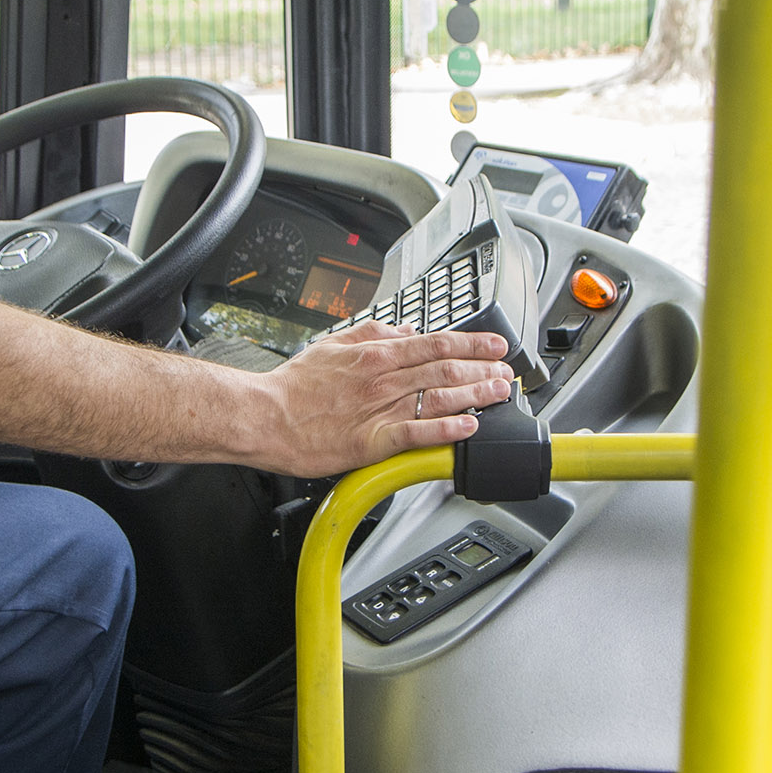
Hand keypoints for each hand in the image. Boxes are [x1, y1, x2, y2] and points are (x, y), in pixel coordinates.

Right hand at [245, 322, 513, 477]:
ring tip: (498, 394)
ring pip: (438, 398)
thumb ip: (373, 333)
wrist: (264, 416)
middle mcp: (383, 379)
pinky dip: (446, 429)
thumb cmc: (293, 386)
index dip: (471, 344)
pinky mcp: (372, 442)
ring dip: (475, 395)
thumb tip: (405, 330)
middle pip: (445, 370)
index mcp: (375, 354)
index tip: (494, 346)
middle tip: (507, 372)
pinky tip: (468, 427)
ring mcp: (379, 410)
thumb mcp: (333, 343)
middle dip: (482, 370)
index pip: (435, 343)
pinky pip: (417, 434)